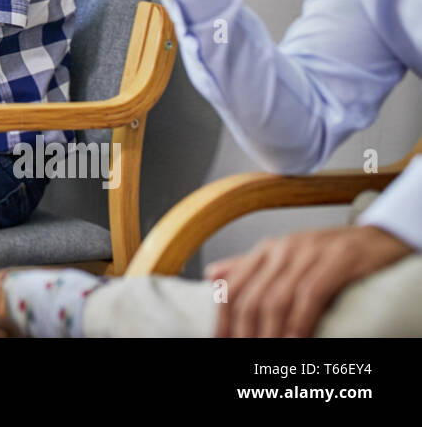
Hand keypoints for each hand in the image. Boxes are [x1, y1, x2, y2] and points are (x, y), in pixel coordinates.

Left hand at [206, 224, 412, 337]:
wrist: (380, 238)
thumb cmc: (331, 255)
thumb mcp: (287, 258)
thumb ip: (250, 268)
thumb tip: (211, 277)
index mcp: (266, 250)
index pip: (233, 288)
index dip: (224, 320)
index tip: (222, 342)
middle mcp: (282, 249)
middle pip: (251, 297)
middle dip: (245, 332)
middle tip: (246, 354)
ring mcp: (308, 252)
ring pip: (277, 299)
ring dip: (270, 333)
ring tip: (269, 354)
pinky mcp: (337, 259)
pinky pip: (310, 295)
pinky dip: (300, 322)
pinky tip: (296, 341)